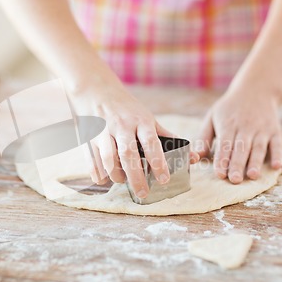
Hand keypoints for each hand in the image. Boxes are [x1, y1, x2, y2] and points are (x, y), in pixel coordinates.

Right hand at [67, 75, 199, 197]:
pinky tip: (104, 179)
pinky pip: (92, 160)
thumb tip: (193, 157)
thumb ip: (166, 137)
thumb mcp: (147, 117)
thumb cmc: (127, 108)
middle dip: (136, 177)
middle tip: (143, 193)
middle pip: (128, 155)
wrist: (95, 89)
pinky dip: (97, 173)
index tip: (164, 180)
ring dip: (116, 175)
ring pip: (109, 159)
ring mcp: (103, 131)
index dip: (158, 162)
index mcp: (140, 120)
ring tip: (123, 181)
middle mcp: (121, 125)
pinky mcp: (88, 137)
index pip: (151, 142)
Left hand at [197, 87, 281, 183]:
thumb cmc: (229, 108)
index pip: (225, 144)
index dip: (222, 159)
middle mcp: (246, 127)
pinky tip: (276, 166)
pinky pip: (277, 144)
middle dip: (238, 165)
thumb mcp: (212, 117)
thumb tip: (196, 156)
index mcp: (228, 125)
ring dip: (256, 162)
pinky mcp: (275, 130)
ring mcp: (262, 129)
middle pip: (241, 148)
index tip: (220, 174)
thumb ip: (204, 137)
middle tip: (235, 180)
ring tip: (253, 176)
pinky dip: (277, 155)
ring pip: (259, 148)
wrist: (256, 89)